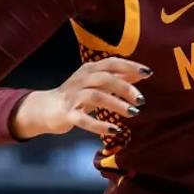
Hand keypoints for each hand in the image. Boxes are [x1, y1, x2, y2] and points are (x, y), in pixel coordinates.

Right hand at [14, 58, 149, 139]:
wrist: (46, 108)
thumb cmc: (76, 95)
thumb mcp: (95, 83)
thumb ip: (116, 79)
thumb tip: (140, 75)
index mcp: (89, 70)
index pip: (111, 63)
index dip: (130, 66)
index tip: (148, 73)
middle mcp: (81, 80)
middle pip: (104, 78)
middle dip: (125, 87)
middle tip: (141, 100)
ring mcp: (73, 97)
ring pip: (96, 97)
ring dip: (116, 104)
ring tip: (133, 113)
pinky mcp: (67, 114)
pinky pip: (84, 119)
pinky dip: (100, 125)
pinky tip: (115, 130)